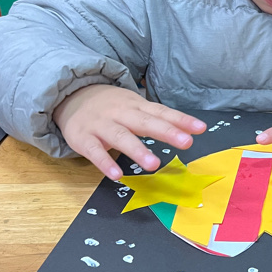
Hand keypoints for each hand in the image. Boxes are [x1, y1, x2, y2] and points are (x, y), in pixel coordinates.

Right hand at [52, 85, 205, 180]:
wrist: (70, 95)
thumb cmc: (112, 106)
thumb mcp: (135, 107)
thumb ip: (159, 118)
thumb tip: (190, 130)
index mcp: (136, 106)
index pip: (161, 112)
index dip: (181, 120)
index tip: (201, 129)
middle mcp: (121, 114)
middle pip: (145, 122)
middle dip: (166, 132)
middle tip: (186, 142)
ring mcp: (101, 126)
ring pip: (121, 137)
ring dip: (137, 150)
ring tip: (154, 164)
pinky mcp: (83, 139)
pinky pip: (94, 152)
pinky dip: (104, 163)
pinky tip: (117, 175)